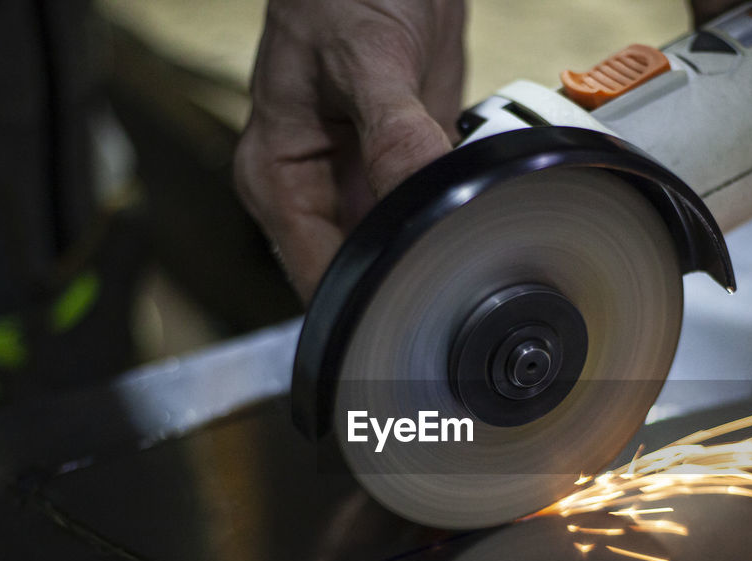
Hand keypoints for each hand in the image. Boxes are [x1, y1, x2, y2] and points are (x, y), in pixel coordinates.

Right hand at [236, 0, 465, 300]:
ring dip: (427, 259)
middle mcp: (310, 190)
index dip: (363, 302)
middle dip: (401, 287)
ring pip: (392, 253)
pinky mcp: (393, 173)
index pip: (317, 276)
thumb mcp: (367, 55)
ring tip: (468, 262)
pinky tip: (471, 226)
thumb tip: (418, 196)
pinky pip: (419, 219)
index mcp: (280, 176)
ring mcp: (354, 184)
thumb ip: (393, 133)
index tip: (415, 313)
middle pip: (355, 276)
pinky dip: (445, 226)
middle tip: (457, 292)